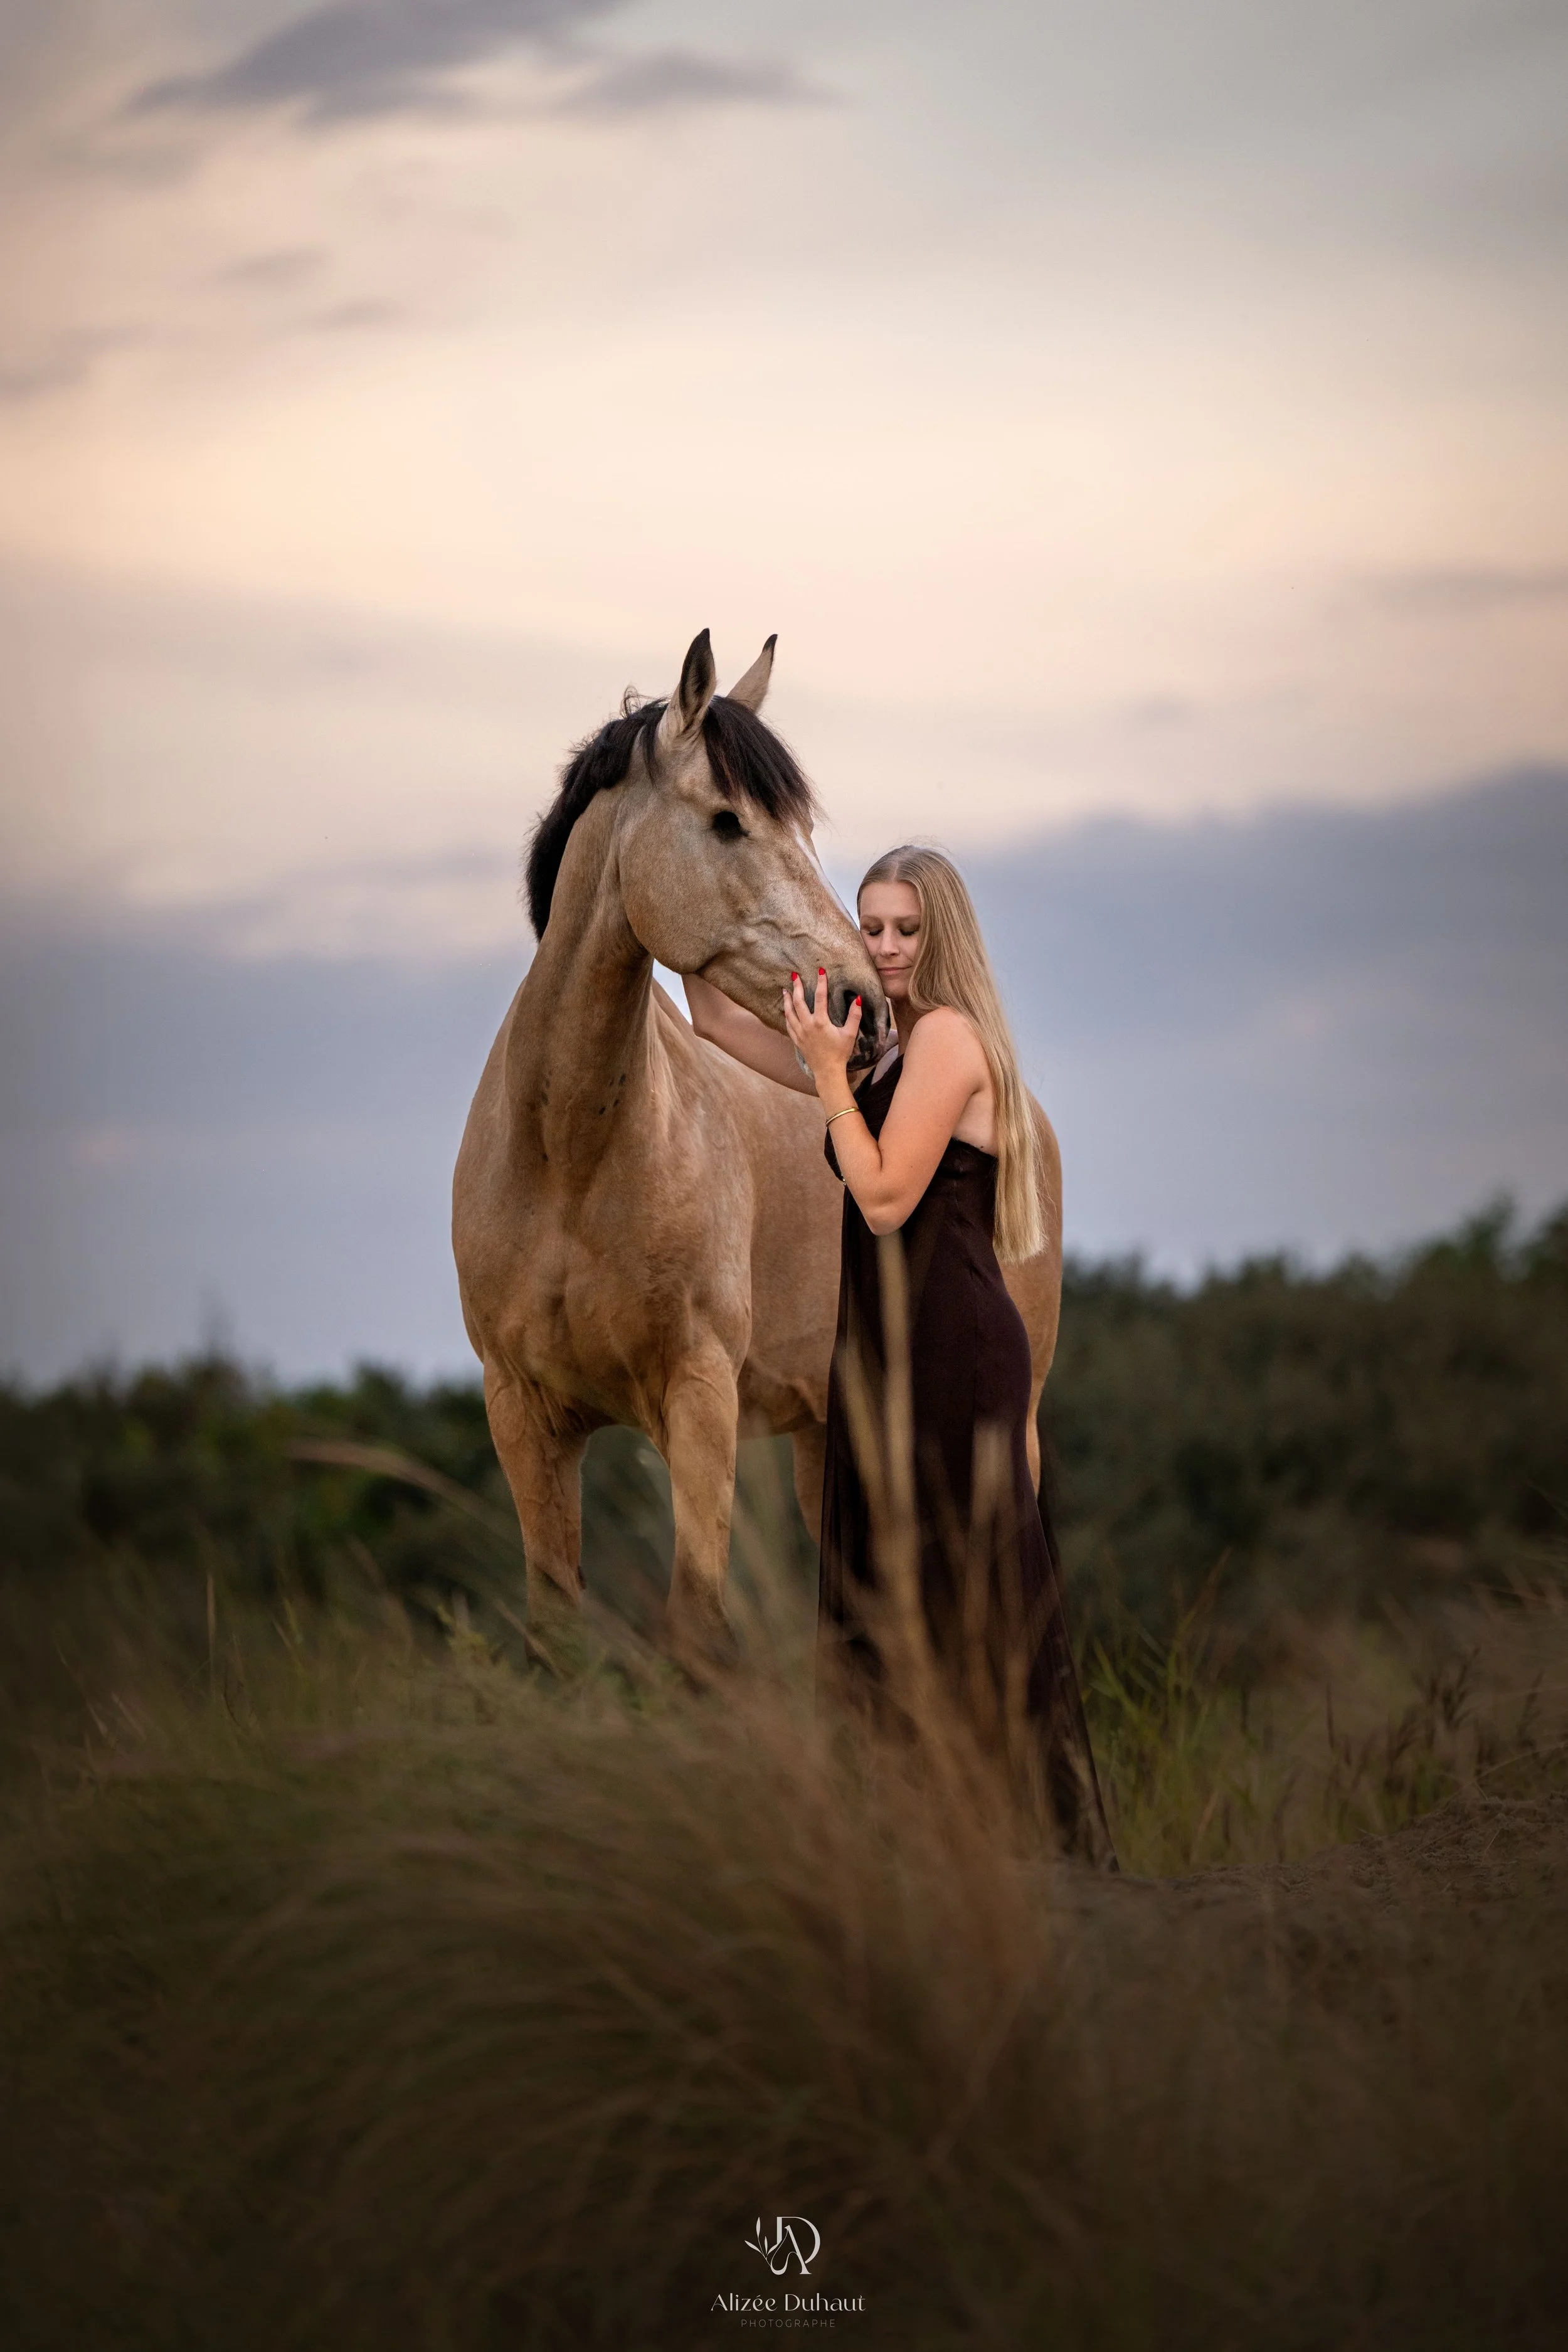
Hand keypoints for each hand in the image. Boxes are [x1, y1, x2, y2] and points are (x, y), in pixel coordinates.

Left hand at [781, 968, 862, 1093]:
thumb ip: (854, 1016)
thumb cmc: (840, 1053)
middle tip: (795, 976)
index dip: (821, 982)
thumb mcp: (850, 1034)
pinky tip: (786, 1011)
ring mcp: (800, 1033)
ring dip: (787, 1000)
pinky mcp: (797, 1040)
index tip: (820, 970)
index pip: (819, 997)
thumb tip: (858, 999)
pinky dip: (787, 1015)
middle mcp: (807, 1025)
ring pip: (789, 1012)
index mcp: (820, 1022)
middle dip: (797, 987)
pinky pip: (789, 1024)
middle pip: (798, 1002)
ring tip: (785, 990)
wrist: (827, 1071)